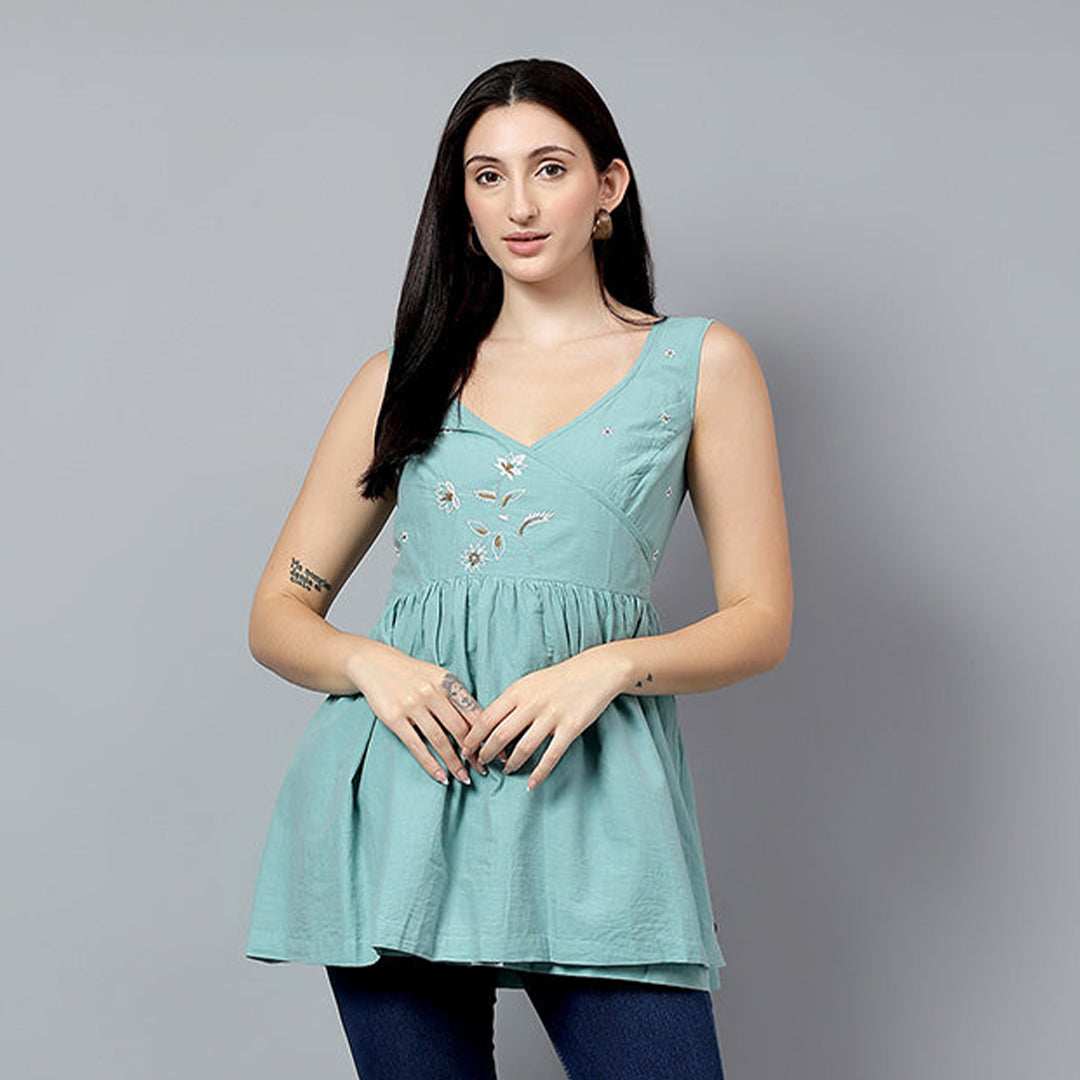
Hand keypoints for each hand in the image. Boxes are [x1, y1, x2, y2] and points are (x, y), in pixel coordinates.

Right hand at [347, 639, 492, 784]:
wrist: (376, 664)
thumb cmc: (413, 674)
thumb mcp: (438, 677)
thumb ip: (456, 696)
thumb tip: (480, 725)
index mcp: (447, 681)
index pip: (472, 711)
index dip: (486, 734)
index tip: (497, 751)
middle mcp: (431, 692)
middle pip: (459, 728)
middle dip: (474, 753)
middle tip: (483, 769)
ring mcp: (412, 705)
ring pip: (440, 740)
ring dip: (454, 763)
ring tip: (464, 777)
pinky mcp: (394, 718)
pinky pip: (416, 746)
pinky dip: (431, 764)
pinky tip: (441, 776)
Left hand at [460, 648, 624, 790]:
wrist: (596, 670)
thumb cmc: (560, 678)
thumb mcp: (530, 682)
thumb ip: (512, 701)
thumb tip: (492, 724)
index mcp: (518, 691)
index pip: (487, 717)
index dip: (473, 737)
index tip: (465, 749)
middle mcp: (532, 703)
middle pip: (500, 735)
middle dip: (487, 753)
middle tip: (481, 764)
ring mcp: (552, 716)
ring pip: (523, 748)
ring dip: (511, 763)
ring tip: (506, 770)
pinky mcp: (571, 728)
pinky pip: (550, 756)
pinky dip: (539, 773)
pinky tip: (531, 783)